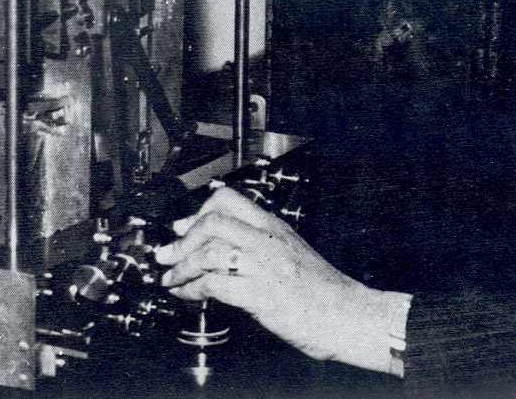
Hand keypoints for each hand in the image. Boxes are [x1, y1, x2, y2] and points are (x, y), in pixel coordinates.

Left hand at [154, 187, 370, 362]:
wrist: (347, 315)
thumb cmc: (322, 292)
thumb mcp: (290, 256)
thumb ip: (260, 248)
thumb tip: (223, 251)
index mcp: (276, 228)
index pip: (230, 200)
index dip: (198, 212)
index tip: (182, 227)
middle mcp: (269, 241)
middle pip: (214, 220)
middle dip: (182, 239)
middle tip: (167, 254)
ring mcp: (265, 266)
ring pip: (210, 249)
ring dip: (182, 266)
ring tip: (171, 279)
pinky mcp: (261, 294)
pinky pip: (215, 284)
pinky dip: (192, 289)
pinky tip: (188, 295)